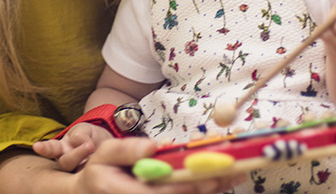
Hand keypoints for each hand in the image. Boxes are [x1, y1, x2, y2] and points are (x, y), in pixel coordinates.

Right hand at [33, 123, 111, 171]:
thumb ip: (80, 134)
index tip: (36, 146)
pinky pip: (89, 177)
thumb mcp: (85, 129)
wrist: (104, 146)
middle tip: (90, 145)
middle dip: (77, 154)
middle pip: (65, 162)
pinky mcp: (87, 178)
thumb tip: (81, 142)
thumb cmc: (89, 136)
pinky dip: (95, 170)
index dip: (44, 148)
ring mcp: (76, 172)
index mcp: (61, 148)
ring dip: (86, 161)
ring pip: (77, 171)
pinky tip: (101, 163)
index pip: (51, 148)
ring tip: (95, 151)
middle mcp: (66, 162)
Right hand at [68, 138, 243, 193]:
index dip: (191, 184)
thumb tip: (152, 147)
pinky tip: (223, 180)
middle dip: (210, 185)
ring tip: (236, 174)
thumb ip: (125, 150)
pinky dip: (205, 190)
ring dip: (213, 188)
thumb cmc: (99, 174)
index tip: (213, 174)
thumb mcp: (104, 155)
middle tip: (234, 172)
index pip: (165, 193)